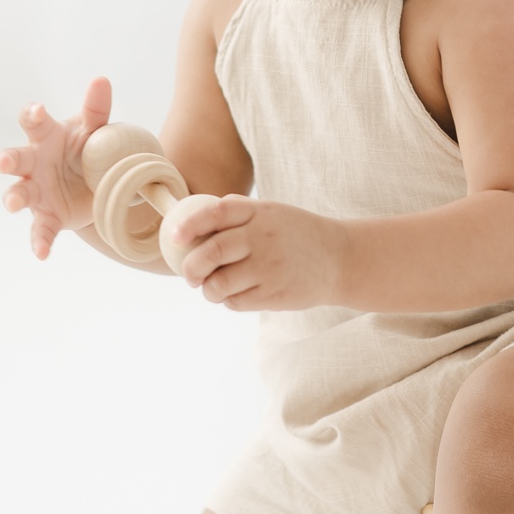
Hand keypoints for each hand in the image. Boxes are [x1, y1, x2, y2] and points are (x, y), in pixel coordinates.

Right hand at [0, 77, 111, 260]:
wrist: (99, 183)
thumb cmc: (88, 147)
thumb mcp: (95, 128)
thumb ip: (97, 108)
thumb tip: (101, 79)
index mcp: (46, 136)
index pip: (33, 122)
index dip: (31, 115)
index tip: (36, 112)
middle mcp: (34, 163)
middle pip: (15, 158)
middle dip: (7, 159)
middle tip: (3, 161)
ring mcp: (37, 190)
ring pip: (18, 193)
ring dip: (13, 197)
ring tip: (12, 203)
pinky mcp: (47, 216)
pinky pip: (40, 230)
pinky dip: (39, 241)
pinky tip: (41, 253)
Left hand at [161, 196, 345, 311]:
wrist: (339, 258)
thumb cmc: (296, 233)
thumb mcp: (272, 212)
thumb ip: (239, 211)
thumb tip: (195, 216)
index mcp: (259, 213)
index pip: (216, 213)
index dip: (190, 225)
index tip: (175, 237)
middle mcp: (263, 238)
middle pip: (212, 252)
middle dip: (191, 268)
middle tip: (190, 275)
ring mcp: (269, 268)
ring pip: (219, 284)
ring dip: (208, 290)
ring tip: (213, 288)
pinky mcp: (275, 295)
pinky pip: (236, 302)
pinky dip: (229, 301)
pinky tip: (238, 294)